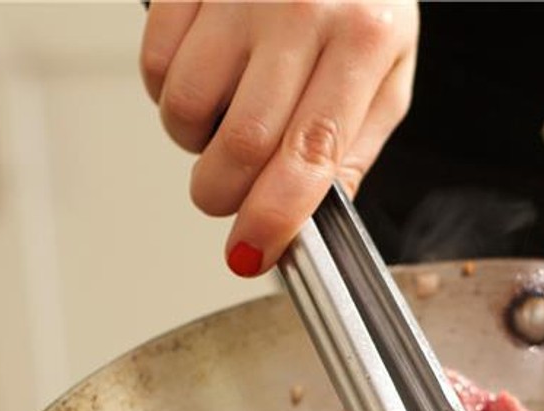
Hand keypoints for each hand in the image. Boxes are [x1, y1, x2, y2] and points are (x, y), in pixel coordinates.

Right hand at [141, 1, 418, 276]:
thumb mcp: (388, 67)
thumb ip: (356, 145)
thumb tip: (316, 218)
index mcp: (363, 40)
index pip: (311, 155)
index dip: (273, 217)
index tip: (250, 254)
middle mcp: (302, 10)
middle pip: (242, 143)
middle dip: (223, 195)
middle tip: (226, 197)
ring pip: (188, 108)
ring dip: (193, 145)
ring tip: (220, 127)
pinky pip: (156, 65)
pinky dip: (168, 95)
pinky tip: (202, 79)